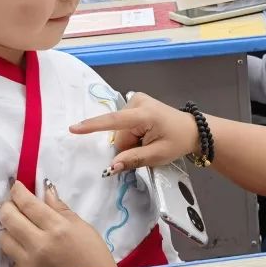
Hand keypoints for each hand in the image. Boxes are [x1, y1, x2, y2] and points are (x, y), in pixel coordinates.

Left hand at [0, 181, 116, 266]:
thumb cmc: (92, 255)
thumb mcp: (81, 226)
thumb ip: (59, 208)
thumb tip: (45, 190)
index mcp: (57, 228)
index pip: (27, 204)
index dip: (18, 191)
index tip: (16, 186)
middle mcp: (39, 245)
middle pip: (9, 218)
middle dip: (8, 206)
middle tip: (13, 204)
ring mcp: (29, 264)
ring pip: (4, 239)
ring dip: (10, 229)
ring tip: (20, 228)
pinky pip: (11, 259)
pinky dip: (17, 252)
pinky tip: (29, 251)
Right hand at [70, 92, 200, 174]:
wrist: (191, 130)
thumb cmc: (177, 141)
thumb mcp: (158, 155)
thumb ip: (133, 159)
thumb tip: (111, 167)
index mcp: (145, 114)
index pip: (114, 121)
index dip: (93, 126)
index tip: (74, 128)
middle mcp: (137, 102)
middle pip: (118, 133)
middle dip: (127, 146)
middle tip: (146, 149)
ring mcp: (136, 100)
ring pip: (119, 130)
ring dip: (130, 141)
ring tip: (148, 141)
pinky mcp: (135, 101)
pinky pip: (123, 124)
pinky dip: (131, 133)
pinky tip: (145, 134)